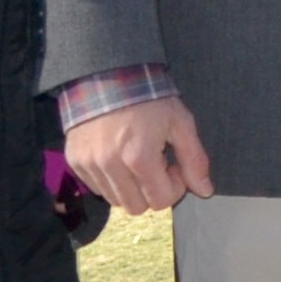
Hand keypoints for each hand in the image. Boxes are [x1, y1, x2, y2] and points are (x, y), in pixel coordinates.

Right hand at [65, 96, 210, 216]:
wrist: (107, 74)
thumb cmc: (149, 98)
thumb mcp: (180, 123)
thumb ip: (194, 160)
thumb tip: (205, 191)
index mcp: (139, 158)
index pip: (161, 200)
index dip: (174, 187)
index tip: (173, 166)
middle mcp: (110, 165)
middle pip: (137, 207)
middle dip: (152, 191)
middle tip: (156, 164)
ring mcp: (89, 164)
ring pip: (115, 200)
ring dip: (131, 188)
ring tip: (136, 160)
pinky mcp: (75, 160)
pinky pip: (96, 187)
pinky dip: (110, 180)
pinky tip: (118, 158)